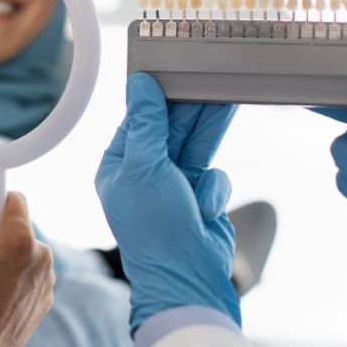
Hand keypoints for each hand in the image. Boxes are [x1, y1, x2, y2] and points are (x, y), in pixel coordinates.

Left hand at [95, 73, 239, 331]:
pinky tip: (205, 205)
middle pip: (170, 127)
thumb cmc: (155, 227)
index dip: (157, 95)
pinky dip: (212, 187)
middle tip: (208, 74)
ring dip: (209, 126)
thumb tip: (140, 84)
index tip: (174, 68)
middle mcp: (144, 172)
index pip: (138, 119)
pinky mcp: (199, 196)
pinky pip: (212, 174)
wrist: (188, 278)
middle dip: (189, 106)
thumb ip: (147, 124)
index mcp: (119, 164)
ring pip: (194, 143)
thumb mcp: (145, 167)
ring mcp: (173, 184)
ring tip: (227, 92)